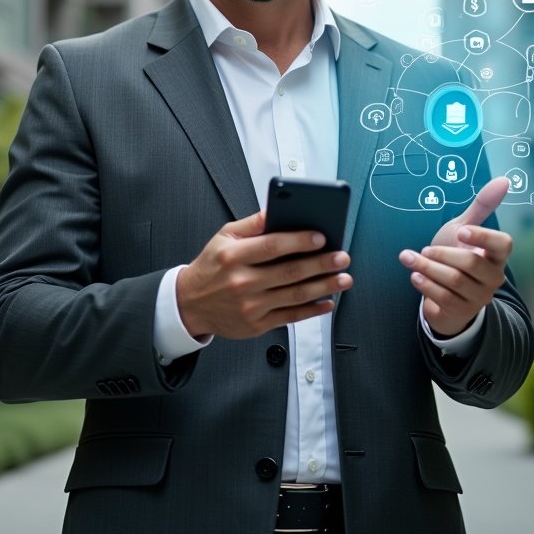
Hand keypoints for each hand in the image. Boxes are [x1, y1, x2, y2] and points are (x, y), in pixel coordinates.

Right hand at [176, 210, 352, 339]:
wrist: (190, 304)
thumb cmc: (211, 266)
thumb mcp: (224, 237)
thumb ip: (253, 223)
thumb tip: (277, 209)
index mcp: (234, 256)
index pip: (272, 246)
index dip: (299, 241)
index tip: (322, 237)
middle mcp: (242, 282)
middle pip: (289, 272)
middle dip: (321, 264)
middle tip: (342, 257)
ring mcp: (250, 306)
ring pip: (294, 296)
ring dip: (324, 287)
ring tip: (343, 278)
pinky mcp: (256, 325)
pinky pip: (290, 317)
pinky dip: (312, 311)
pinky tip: (328, 302)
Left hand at [398, 176, 512, 337]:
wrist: (444, 295)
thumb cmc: (456, 256)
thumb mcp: (464, 229)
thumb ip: (481, 206)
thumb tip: (503, 180)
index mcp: (496, 255)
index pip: (503, 244)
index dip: (483, 236)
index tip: (460, 231)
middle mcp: (493, 277)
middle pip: (471, 263)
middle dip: (442, 253)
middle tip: (425, 249)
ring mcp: (479, 297)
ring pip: (453, 281)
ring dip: (427, 267)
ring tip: (410, 259)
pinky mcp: (462, 312)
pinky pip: (443, 298)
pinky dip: (425, 284)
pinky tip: (414, 275)